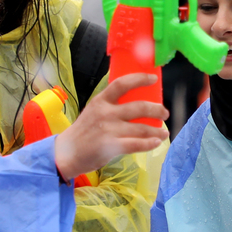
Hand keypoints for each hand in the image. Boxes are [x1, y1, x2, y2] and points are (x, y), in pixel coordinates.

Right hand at [53, 74, 167, 182]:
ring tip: (164, 133)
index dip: (139, 79)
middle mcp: (106, 113)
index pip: (122, 84)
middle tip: (164, 113)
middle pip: (138, 107)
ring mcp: (109, 130)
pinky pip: (136, 144)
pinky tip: (156, 143)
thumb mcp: (93, 111)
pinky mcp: (111, 146)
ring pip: (141, 128)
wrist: (66, 153)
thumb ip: (110, 105)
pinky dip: (149, 144)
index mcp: (101, 101)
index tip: (153, 78)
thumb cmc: (83, 132)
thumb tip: (135, 103)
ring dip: (156, 130)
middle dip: (156, 109)